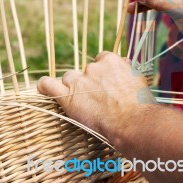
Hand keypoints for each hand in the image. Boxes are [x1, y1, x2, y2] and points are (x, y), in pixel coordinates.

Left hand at [37, 52, 153, 141]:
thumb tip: (125, 61)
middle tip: (99, 100)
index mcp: (110, 61)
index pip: (100, 60)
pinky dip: (44, 86)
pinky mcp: (68, 96)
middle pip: (84, 71)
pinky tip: (42, 87)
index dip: (102, 73)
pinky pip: (48, 85)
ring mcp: (79, 81)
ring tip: (85, 105)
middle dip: (89, 82)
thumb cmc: (140, 106)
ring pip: (69, 79)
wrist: (132, 122)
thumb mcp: (138, 80)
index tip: (105, 85)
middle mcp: (93, 67)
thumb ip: (126, 69)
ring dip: (73, 88)